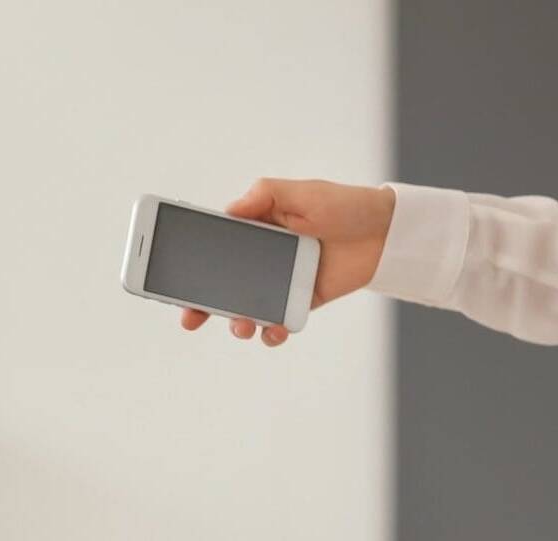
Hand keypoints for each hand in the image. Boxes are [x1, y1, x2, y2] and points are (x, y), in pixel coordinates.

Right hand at [176, 178, 396, 346]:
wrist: (385, 233)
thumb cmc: (344, 205)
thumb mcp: (301, 191)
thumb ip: (263, 195)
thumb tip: (229, 210)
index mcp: (256, 231)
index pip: (214, 250)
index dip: (191, 266)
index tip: (171, 280)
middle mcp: (263, 260)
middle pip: (221, 287)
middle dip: (201, 306)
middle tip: (190, 318)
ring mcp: (280, 284)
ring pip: (246, 309)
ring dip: (237, 322)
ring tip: (242, 325)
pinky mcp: (300, 303)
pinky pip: (278, 323)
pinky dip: (271, 332)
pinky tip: (273, 331)